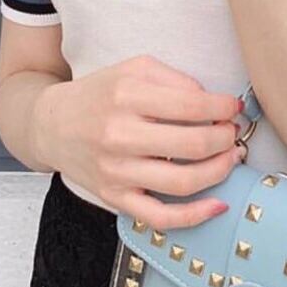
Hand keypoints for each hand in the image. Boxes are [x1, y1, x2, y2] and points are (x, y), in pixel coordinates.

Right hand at [32, 55, 246, 228]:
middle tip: (233, 133)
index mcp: (127, 95)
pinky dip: (194, 216)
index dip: (222, 107)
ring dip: (219, 170)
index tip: (234, 108)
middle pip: (193, 143)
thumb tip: (212, 101)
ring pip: (183, 182)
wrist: (52, 125)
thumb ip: (174, 79)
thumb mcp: (134, 69)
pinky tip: (218, 204)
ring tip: (231, 158)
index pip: (191, 104)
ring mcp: (117, 171)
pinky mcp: (115, 198)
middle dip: (225, 139)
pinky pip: (160, 217)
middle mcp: (120, 134)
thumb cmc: (100, 94)